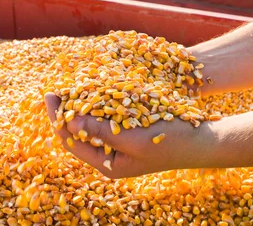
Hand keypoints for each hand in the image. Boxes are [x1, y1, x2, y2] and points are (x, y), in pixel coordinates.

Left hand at [44, 93, 217, 177]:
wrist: (203, 140)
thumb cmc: (171, 142)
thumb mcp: (134, 138)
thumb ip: (101, 131)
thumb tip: (69, 121)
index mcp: (108, 164)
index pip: (71, 141)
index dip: (57, 118)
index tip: (49, 95)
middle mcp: (110, 156)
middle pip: (77, 133)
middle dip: (65, 111)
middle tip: (55, 89)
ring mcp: (120, 144)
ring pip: (91, 124)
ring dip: (80, 106)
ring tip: (69, 88)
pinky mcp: (129, 131)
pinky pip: (106, 117)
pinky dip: (98, 104)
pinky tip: (93, 90)